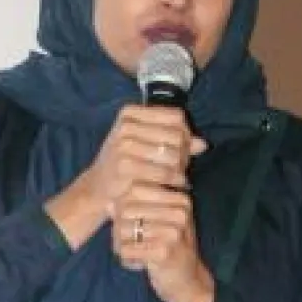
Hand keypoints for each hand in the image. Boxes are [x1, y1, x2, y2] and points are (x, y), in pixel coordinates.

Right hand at [45, 104, 205, 250]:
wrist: (98, 188)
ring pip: (174, 154)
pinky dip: (174, 181)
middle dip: (185, 154)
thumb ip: (174, 140)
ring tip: (177, 177)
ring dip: (181, 169)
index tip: (185, 149)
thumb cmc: (125, 164)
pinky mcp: (127, 166)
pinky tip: (173, 187)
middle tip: (182, 168)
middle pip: (177, 135)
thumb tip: (203, 144)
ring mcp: (124, 145)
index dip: (187, 133)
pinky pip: (165, 173)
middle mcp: (126, 125)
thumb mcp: (145, 144)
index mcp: (130, 113)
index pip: (175, 116)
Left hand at [112, 183, 214, 301]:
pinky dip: (127, 259)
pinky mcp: (164, 252)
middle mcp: (179, 212)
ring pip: (123, 230)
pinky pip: (126, 250)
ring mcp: (173, 232)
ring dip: (120, 245)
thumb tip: (108, 205)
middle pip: (126, 209)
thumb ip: (135, 211)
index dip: (121, 205)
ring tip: (133, 254)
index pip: (135, 189)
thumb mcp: (159, 224)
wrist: (190, 283)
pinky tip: (138, 264)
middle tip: (125, 242)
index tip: (128, 222)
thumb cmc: (171, 251)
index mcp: (180, 200)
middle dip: (118, 228)